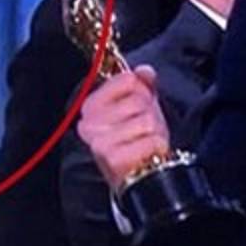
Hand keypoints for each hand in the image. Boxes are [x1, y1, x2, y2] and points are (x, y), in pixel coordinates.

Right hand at [77, 65, 170, 189]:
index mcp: (91, 106)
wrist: (136, 174)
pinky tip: (148, 153)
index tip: (139, 105)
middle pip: (138, 100)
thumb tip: (145, 71)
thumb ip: (142, 84)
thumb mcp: (139, 106)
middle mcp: (89, 124)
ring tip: (145, 141)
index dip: (141, 91)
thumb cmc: (135, 139)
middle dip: (149, 114)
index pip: (127, 80)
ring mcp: (100, 142)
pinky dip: (156, 147)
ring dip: (154, 132)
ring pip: (146, 120)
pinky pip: (151, 141)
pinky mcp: (114, 159)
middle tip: (144, 129)